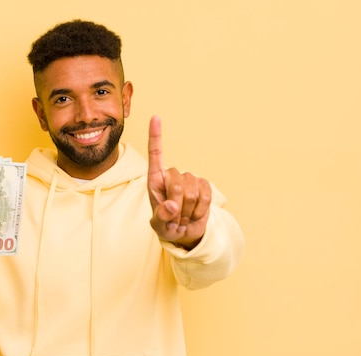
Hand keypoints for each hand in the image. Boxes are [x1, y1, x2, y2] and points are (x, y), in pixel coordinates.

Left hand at [147, 115, 211, 249]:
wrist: (185, 232)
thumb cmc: (167, 226)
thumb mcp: (159, 226)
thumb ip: (161, 217)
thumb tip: (171, 205)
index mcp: (155, 180)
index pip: (155, 154)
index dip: (155, 136)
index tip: (155, 117)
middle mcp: (171, 175)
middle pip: (176, 182)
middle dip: (176, 204)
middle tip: (174, 218)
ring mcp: (189, 179)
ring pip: (191, 191)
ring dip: (187, 210)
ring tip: (183, 216)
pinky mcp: (204, 185)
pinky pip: (205, 196)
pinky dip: (200, 210)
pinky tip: (194, 213)